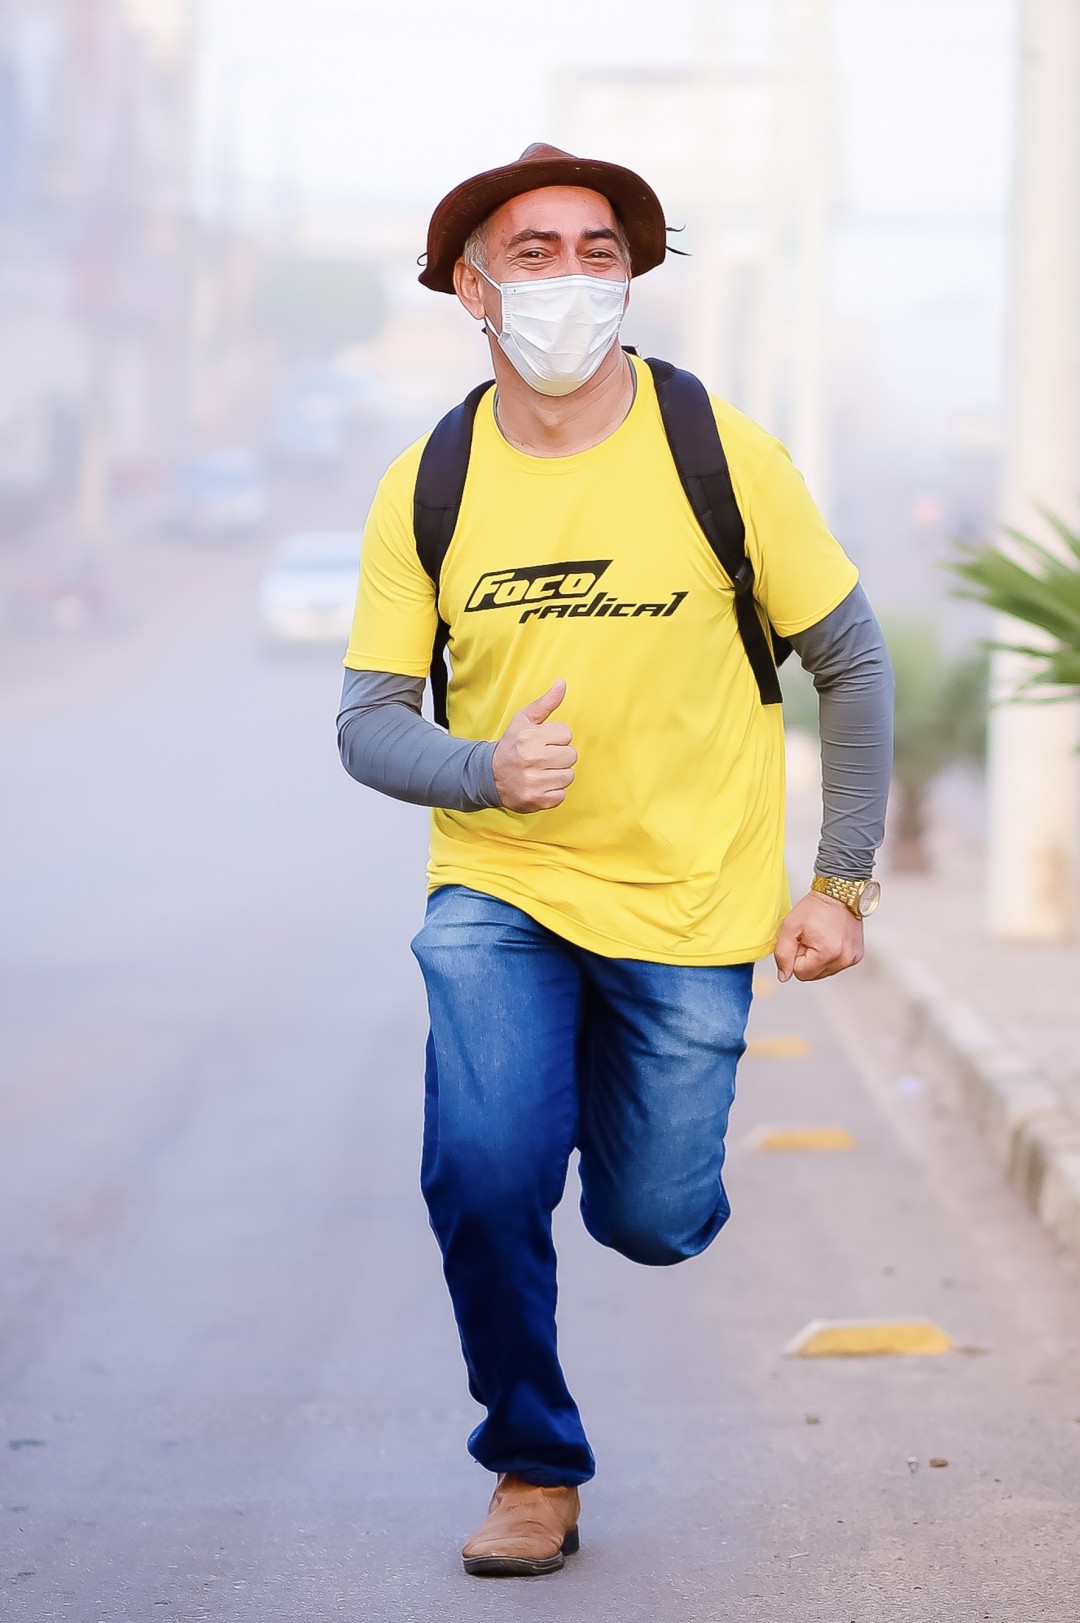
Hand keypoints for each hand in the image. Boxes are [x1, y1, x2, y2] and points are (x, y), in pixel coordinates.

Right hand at [492, 678, 576, 811]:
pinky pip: (562, 795)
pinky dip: (553, 792)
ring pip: (569, 775)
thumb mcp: (523, 720)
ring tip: (541, 772)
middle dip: (559, 756)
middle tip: (543, 758)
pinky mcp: (537, 800)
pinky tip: (540, 785)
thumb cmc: (511, 745)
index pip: (566, 734)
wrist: (489, 776)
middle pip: (571, 755)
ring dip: (557, 774)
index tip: (543, 743)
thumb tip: (562, 683)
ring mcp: (534, 782)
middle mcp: (532, 759)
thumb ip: (545, 703)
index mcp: (530, 737)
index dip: (556, 738)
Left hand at [774, 891, 863, 982]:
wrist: (839, 894)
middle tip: (810, 938)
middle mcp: (843, 959)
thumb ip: (783, 953)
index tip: (801, 940)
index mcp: (827, 953)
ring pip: (824, 972)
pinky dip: (829, 956)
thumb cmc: (816, 907)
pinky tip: (829, 940)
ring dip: (818, 958)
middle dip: (806, 959)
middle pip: (813, 975)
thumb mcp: (790, 927)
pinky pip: (835, 965)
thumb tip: (784, 976)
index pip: (800, 973)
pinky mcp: (856, 956)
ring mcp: (852, 958)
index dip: (796, 956)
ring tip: (820, 938)